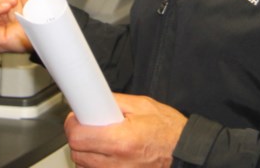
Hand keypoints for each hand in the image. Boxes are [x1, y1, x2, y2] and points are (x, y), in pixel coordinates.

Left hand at [64, 93, 187, 166]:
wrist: (186, 152)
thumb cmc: (169, 131)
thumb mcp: (143, 106)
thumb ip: (115, 102)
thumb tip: (95, 99)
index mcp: (121, 140)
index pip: (78, 137)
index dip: (72, 125)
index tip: (76, 119)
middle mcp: (118, 162)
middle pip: (77, 153)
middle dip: (79, 137)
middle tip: (89, 127)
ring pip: (84, 166)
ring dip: (86, 153)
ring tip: (100, 141)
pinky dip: (96, 165)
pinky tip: (106, 155)